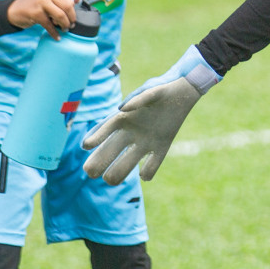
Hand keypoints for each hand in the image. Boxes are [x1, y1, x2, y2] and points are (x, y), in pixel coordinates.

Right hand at [7, 0, 75, 39]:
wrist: (15, 10)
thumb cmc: (35, 7)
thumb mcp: (48, 0)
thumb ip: (59, 4)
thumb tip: (74, 15)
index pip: (69, 2)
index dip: (73, 13)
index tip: (72, 20)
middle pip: (67, 8)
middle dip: (71, 19)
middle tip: (70, 26)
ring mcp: (41, 3)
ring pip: (60, 16)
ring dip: (64, 25)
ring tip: (64, 30)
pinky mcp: (35, 13)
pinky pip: (49, 25)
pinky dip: (54, 33)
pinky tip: (57, 37)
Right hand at [81, 45, 220, 183]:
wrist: (183, 91)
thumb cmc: (162, 88)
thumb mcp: (150, 89)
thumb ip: (138, 97)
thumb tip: (122, 109)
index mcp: (124, 118)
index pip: (106, 129)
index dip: (96, 136)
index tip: (86, 146)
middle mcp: (131, 132)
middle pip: (111, 150)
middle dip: (99, 160)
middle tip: (90, 172)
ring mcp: (146, 141)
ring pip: (128, 160)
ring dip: (119, 170)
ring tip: (109, 180)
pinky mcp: (162, 146)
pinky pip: (154, 162)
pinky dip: (149, 170)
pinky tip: (144, 176)